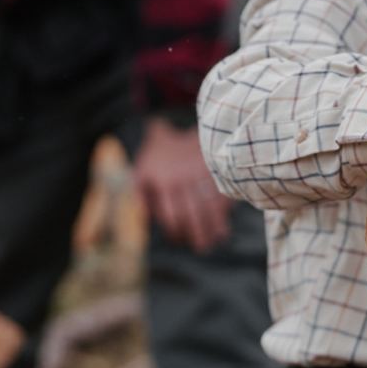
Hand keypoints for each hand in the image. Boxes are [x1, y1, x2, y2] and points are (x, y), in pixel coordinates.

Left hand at [133, 118, 231, 252]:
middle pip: (192, 215)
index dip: (175, 232)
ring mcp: (201, 174)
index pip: (170, 216)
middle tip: (201, 248)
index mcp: (163, 183)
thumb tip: (145, 219)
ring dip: (214, 227)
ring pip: (209, 207)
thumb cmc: (158, 154)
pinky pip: (223, 195)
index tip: (179, 238)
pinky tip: (225, 224)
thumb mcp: (141, 170)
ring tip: (215, 241)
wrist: (178, 119)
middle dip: (197, 235)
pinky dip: (225, 212)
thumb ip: (141, 196)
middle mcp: (183, 180)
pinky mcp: (216, 169)